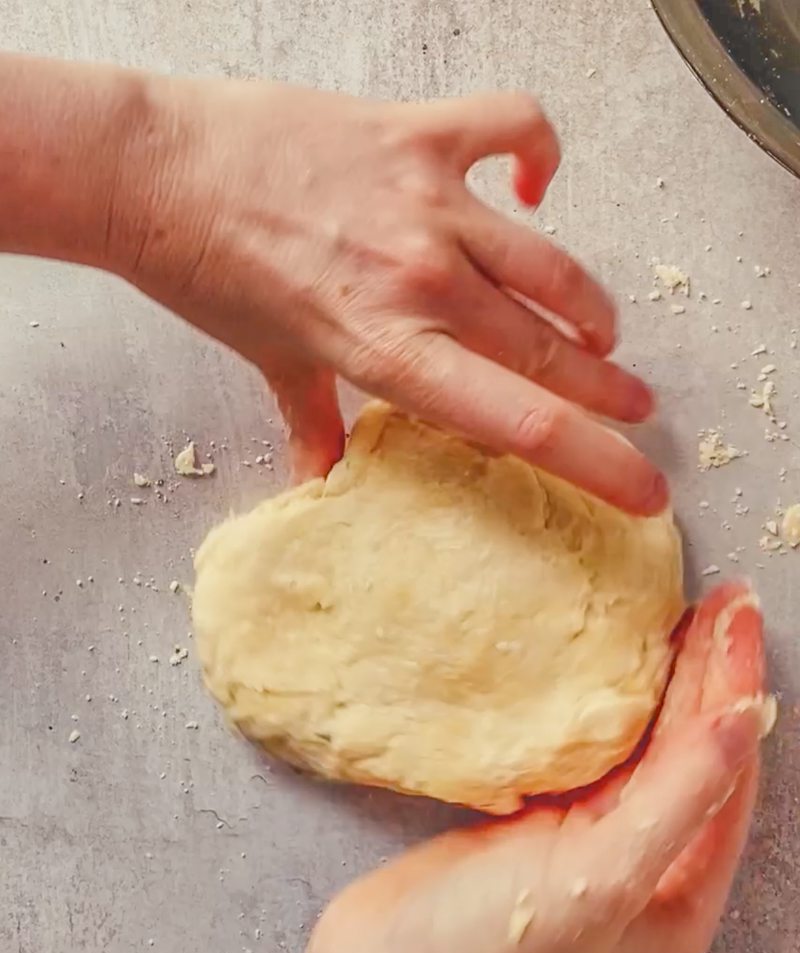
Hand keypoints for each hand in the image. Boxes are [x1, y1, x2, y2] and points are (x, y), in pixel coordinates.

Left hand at [115, 79, 665, 512]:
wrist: (155, 174)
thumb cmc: (208, 271)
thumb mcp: (270, 363)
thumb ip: (314, 424)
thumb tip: (320, 482)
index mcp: (390, 353)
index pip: (522, 421)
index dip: (599, 462)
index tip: (647, 485)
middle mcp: (422, 283)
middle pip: (552, 350)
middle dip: (608, 389)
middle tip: (638, 408)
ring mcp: (426, 203)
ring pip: (550, 262)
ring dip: (588, 306)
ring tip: (602, 330)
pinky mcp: (418, 135)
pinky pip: (515, 129)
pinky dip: (540, 152)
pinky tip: (536, 184)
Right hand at [310, 582, 766, 952]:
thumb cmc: (494, 950)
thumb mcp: (601, 877)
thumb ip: (679, 796)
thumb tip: (745, 716)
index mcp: (682, 895)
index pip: (726, 772)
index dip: (735, 690)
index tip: (737, 616)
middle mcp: (649, 867)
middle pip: (692, 753)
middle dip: (709, 676)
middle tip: (723, 598)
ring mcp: (592, 844)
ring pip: (644, 747)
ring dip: (663, 683)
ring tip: (682, 613)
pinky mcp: (541, 824)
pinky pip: (591, 751)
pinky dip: (606, 704)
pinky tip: (611, 661)